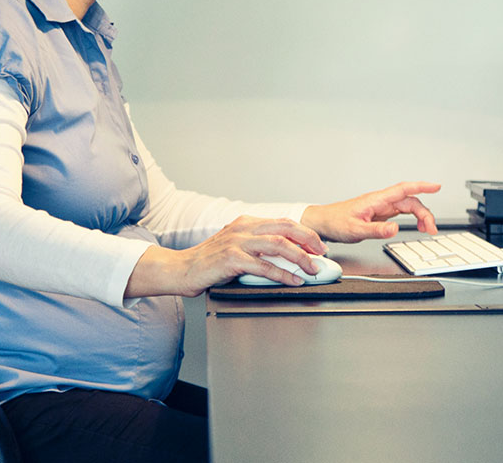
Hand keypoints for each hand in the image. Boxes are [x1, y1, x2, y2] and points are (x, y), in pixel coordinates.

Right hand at [124, 215, 325, 297]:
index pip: (283, 222)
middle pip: (285, 228)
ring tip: (311, 270)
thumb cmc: (208, 263)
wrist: (180, 269)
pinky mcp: (231, 260)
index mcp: (245, 223)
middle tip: (322, 255)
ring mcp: (237, 242)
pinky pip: (263, 266)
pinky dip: (282, 274)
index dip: (305, 233)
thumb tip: (286, 258)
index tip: (318, 245)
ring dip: (300, 258)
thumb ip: (257, 249)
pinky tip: (292, 281)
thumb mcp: (235, 248)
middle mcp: (243, 228)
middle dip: (309, 241)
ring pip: (278, 245)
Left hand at [300, 181, 440, 241]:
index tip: (436, 186)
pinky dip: (413, 218)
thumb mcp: (355, 230)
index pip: (403, 189)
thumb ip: (376, 230)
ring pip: (408, 206)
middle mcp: (381, 201)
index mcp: (376, 200)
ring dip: (421, 216)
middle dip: (425, 213)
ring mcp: (382, 206)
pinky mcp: (381, 213)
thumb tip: (395, 228)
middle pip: (410, 201)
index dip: (421, 186)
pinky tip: (416, 226)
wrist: (325, 222)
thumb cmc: (337, 222)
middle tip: (432, 229)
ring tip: (427, 229)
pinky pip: (402, 212)